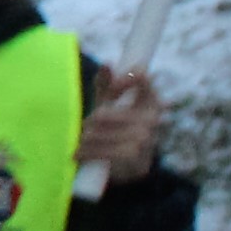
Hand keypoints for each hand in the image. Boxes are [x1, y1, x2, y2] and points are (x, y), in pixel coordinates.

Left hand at [75, 67, 164, 185]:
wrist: (129, 167)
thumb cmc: (117, 129)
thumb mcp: (112, 105)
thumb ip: (107, 85)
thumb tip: (107, 63)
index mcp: (151, 100)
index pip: (143, 79)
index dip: (124, 79)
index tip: (110, 90)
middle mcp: (152, 118)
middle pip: (106, 113)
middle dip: (93, 120)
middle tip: (87, 126)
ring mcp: (145, 138)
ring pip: (101, 132)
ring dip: (87, 138)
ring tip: (83, 141)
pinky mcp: (134, 157)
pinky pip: (103, 151)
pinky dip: (87, 153)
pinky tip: (78, 155)